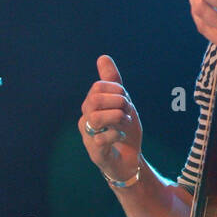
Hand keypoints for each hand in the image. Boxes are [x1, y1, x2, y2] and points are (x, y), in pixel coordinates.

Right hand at [78, 55, 142, 182]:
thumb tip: (102, 57)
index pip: (98, 87)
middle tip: (127, 110)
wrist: (130, 159)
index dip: (116, 89)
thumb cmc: (123, 129)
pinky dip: (116, 134)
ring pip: (95, 118)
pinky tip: (121, 136)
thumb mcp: (122, 102)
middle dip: (117, 101)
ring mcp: (89, 137)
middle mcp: (86, 120)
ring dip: (117, 116)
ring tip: (125, 121)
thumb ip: (112, 81)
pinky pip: (101, 139)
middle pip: (94, 100)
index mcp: (91, 106)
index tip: (126, 99)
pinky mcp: (96, 153)